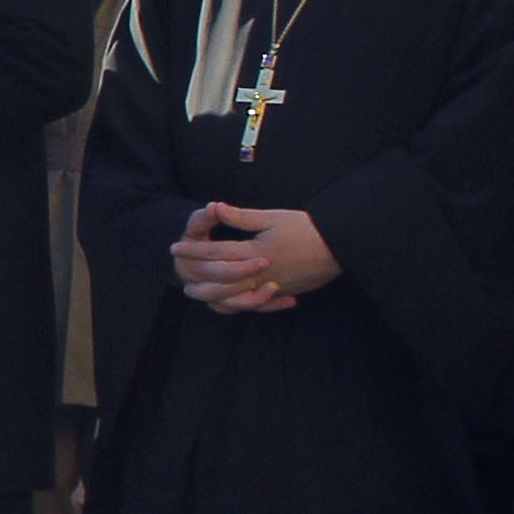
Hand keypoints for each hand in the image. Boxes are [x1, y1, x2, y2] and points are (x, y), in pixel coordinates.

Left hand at [169, 200, 338, 314]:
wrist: (338, 245)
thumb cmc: (304, 227)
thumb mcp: (271, 217)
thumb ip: (241, 217)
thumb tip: (215, 207)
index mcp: (255, 251)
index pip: (216, 252)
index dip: (194, 249)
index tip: (175, 247)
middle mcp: (260, 272)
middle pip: (221, 281)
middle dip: (198, 279)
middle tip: (181, 278)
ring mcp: (272, 286)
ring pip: (236, 298)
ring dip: (214, 297)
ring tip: (198, 294)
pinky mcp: (282, 293)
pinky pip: (256, 305)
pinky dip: (240, 306)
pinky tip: (229, 304)